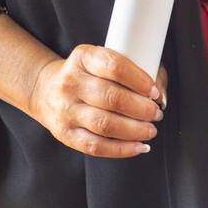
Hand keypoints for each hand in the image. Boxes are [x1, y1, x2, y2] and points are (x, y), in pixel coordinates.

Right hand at [27, 46, 167, 158]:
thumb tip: (160, 94)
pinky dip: (122, 150)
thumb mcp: (101, 61)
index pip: (114, 66)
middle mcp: (70, 82)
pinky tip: (139, 146)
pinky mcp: (66, 133)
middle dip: (141, 109)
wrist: (47, 90)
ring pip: (105, 124)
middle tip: (155, 113)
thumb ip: (134, 70)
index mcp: (83, 57)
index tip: (154, 91)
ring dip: (134, 130)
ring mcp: (66, 110)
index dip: (139, 80)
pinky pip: (96, 146)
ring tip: (150, 130)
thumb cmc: (87, 75)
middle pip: (111, 97)